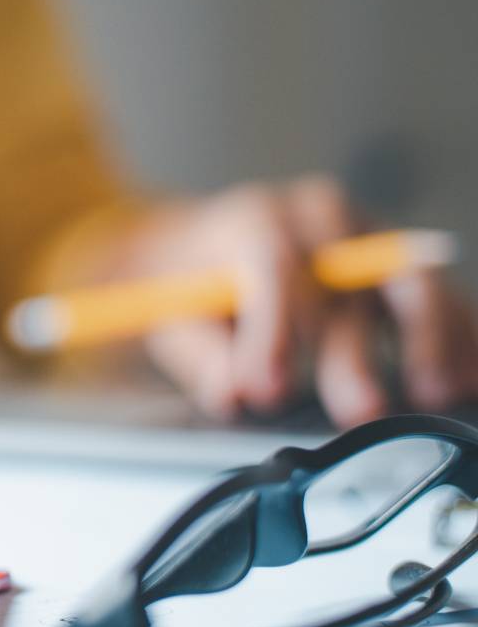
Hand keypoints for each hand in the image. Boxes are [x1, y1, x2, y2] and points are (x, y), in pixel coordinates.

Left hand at [126, 176, 477, 426]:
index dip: (274, 330)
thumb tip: (234, 393)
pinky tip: (468, 375)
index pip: (274, 265)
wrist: (202, 244)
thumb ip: (203, 356)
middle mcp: (319, 218)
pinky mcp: (397, 265)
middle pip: (349, 277)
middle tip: (359, 408)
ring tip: (433, 393)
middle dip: (355, 348)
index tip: (268, 389)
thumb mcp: (176, 315)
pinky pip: (437, 296)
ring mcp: (365, 236)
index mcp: (255, 219)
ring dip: (429, 336)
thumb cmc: (194, 282)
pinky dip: (457, 334)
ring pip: (409, 277)